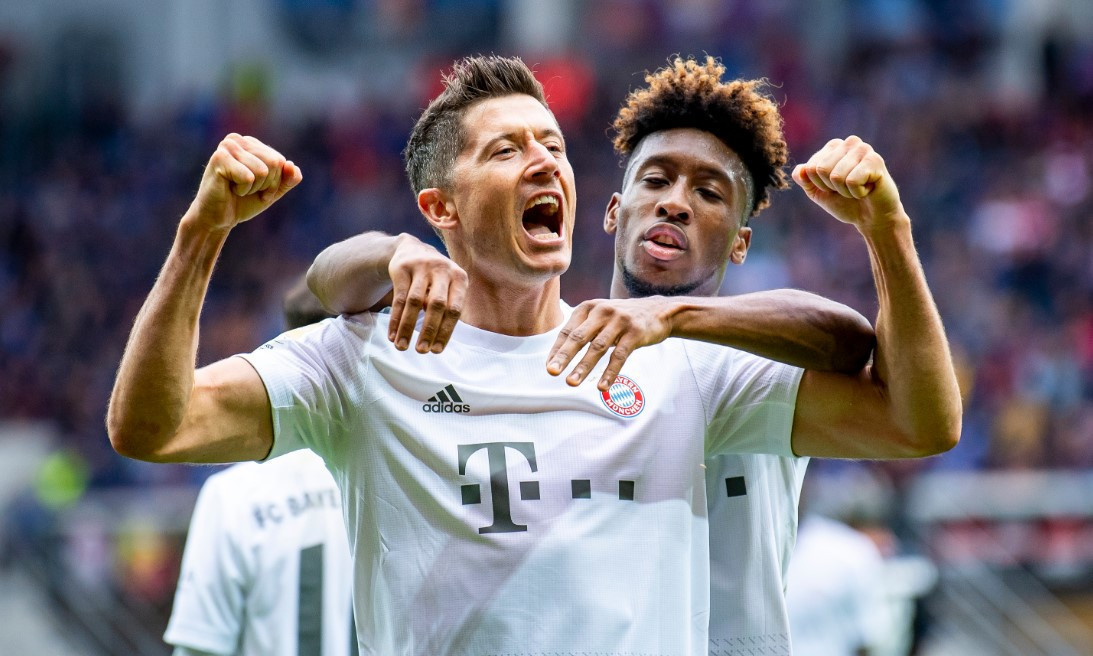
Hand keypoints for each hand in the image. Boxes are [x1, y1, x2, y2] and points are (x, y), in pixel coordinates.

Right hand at [185, 134, 301, 231]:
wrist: (217, 219)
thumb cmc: (242, 202)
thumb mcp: (272, 191)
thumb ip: (288, 179)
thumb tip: (292, 166)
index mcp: (251, 143)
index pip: (281, 161)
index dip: (274, 182)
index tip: (258, 189)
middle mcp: (238, 140)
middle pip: (274, 163)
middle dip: (266, 185)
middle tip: (248, 191)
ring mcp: (227, 146)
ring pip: (263, 171)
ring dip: (253, 188)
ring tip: (238, 189)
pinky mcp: (219, 158)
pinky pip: (249, 177)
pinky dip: (243, 190)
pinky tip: (229, 189)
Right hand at [387, 235, 467, 353]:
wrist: (413, 249)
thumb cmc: (435, 278)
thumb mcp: (448, 287)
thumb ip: (447, 309)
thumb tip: (437, 342)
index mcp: (459, 278)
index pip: (455, 310)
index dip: (445, 332)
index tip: (436, 351)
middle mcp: (443, 270)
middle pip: (437, 305)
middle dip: (429, 331)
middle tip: (421, 351)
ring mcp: (422, 267)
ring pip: (414, 302)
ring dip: (407, 327)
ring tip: (401, 347)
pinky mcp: (403, 268)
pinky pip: (398, 298)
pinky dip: (395, 319)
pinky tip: (392, 334)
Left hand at [546, 297, 673, 389]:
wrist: (657, 311)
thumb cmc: (622, 318)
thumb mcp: (600, 316)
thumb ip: (582, 330)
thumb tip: (557, 356)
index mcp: (588, 308)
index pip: (567, 331)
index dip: (557, 350)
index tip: (549, 367)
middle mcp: (602, 311)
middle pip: (579, 337)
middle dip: (564, 356)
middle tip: (553, 372)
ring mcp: (619, 321)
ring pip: (597, 347)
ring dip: (583, 367)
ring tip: (572, 382)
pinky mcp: (635, 332)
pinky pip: (619, 356)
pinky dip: (610, 373)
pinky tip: (601, 386)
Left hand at [792, 136, 905, 233]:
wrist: (871, 217)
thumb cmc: (845, 202)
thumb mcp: (817, 192)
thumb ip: (804, 180)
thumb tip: (799, 170)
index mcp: (833, 146)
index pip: (810, 168)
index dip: (820, 185)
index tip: (835, 187)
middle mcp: (849, 142)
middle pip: (821, 170)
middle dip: (832, 187)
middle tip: (848, 188)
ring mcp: (863, 149)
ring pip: (836, 176)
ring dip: (845, 191)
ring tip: (859, 188)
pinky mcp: (875, 160)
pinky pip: (852, 181)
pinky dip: (857, 192)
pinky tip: (868, 188)